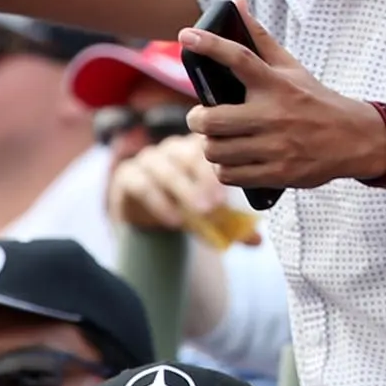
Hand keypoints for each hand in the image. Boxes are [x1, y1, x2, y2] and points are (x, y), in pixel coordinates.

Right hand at [108, 132, 256, 241]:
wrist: (150, 213)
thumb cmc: (188, 204)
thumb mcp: (210, 213)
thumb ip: (233, 223)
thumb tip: (257, 240)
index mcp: (199, 147)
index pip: (213, 145)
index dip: (223, 165)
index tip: (235, 186)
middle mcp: (174, 148)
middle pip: (188, 155)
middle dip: (204, 179)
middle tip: (217, 204)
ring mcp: (149, 159)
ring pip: (165, 169)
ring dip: (184, 191)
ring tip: (200, 212)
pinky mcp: (128, 176)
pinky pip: (142, 185)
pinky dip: (160, 203)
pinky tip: (175, 221)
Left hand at [182, 0, 385, 190]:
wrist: (356, 139)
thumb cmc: (316, 100)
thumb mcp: (291, 68)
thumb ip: (260, 39)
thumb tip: (236, 2)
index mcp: (277, 84)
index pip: (240, 58)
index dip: (211, 45)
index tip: (187, 35)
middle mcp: (275, 114)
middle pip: (211, 119)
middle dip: (198, 119)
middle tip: (203, 117)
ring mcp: (276, 146)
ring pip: (215, 150)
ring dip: (212, 145)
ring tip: (220, 140)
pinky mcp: (278, 173)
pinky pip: (230, 174)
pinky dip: (224, 168)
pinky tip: (233, 160)